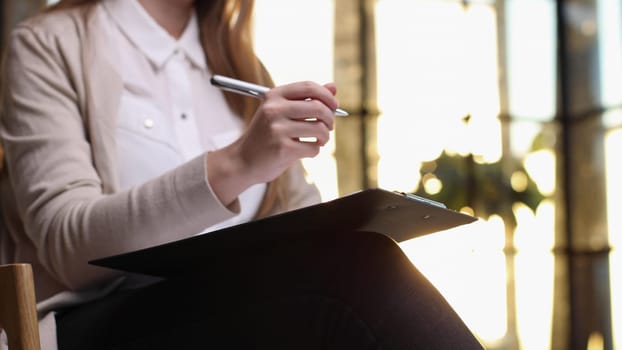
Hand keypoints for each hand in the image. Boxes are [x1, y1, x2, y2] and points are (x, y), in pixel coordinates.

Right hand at [207, 81, 339, 205]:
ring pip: (319, 128)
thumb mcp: (281, 112)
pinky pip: (313, 148)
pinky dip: (315, 150)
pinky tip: (306, 151)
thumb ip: (306, 99)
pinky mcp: (283, 149)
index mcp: (274, 96)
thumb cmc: (266, 135)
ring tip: (319, 140)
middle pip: (318, 107)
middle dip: (330, 118)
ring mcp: (278, 129)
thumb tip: (333, 87)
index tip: (334, 106)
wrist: (243, 160)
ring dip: (325, 137)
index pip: (309, 87)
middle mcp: (274, 110)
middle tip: (329, 126)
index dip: (327, 96)